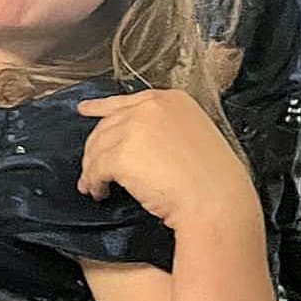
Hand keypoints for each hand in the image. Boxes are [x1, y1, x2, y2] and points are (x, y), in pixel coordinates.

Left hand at [77, 89, 258, 234]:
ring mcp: (134, 128)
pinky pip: (96, 168)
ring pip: (98, 147)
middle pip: (107, 125)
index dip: (100, 108)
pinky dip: (94, 182)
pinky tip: (101, 192)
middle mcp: (150, 107)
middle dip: (95, 149)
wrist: (216, 200)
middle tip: (90, 168)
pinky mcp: (121, 154)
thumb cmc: (212, 178)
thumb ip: (162, 128)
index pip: (125, 101)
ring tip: (93, 186)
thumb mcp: (193, 136)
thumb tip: (134, 140)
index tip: (85, 110)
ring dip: (92, 169)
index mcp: (171, 100)